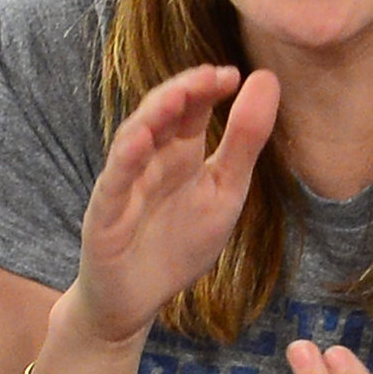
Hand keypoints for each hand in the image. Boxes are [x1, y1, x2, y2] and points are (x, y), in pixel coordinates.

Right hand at [74, 64, 278, 342]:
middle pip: (162, 113)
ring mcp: (125, 182)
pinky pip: (114, 181)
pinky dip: (125, 159)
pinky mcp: (105, 213)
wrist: (138, 299)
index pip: (192, 107)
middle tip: (212, 75)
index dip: (208, 87)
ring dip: (154, 114)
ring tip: (179, 94)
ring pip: (134, 138)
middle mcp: (150, 158)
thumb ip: (245, 141)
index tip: (234, 74)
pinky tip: (140, 140)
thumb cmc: (179, 243)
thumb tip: (267, 79)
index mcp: (181, 152)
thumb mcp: (225, 191)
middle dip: (184, 91)